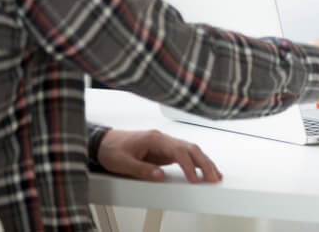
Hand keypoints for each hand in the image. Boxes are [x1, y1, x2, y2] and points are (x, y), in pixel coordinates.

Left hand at [97, 129, 221, 183]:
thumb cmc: (112, 149)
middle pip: (190, 148)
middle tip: (215, 177)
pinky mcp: (164, 150)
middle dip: (205, 162)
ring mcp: (164, 144)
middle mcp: (162, 139)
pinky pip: (184, 155)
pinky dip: (195, 162)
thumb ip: (142, 170)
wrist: (104, 142)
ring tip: (214, 175)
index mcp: (154, 139)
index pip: (178, 151)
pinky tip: (202, 169)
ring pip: (190, 150)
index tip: (196, 179)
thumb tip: (160, 176)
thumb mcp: (123, 163)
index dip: (189, 166)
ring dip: (203, 162)